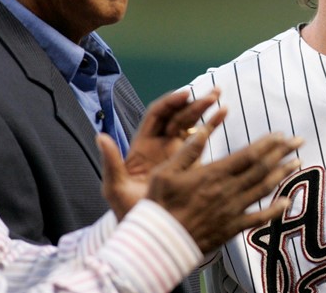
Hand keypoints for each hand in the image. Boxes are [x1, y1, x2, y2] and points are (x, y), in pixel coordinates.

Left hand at [98, 87, 225, 219]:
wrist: (150, 231)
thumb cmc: (129, 211)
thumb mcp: (115, 188)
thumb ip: (110, 162)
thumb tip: (100, 137)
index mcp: (142, 146)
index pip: (156, 115)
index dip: (170, 102)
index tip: (185, 95)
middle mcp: (160, 144)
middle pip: (176, 115)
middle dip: (192, 102)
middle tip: (210, 95)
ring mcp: (177, 151)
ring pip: (190, 122)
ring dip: (203, 107)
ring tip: (217, 95)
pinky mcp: (191, 160)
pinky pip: (203, 136)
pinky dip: (213, 123)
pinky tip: (224, 111)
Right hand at [145, 130, 303, 252]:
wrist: (159, 242)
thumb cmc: (159, 205)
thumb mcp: (165, 172)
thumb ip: (187, 151)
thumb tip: (202, 130)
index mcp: (213, 174)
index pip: (248, 154)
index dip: (267, 144)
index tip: (281, 134)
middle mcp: (228, 190)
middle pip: (262, 168)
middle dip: (283, 152)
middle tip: (299, 141)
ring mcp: (233, 210)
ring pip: (264, 189)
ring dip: (283, 174)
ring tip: (298, 162)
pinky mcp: (232, 228)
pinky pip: (259, 219)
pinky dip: (275, 210)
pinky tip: (287, 202)